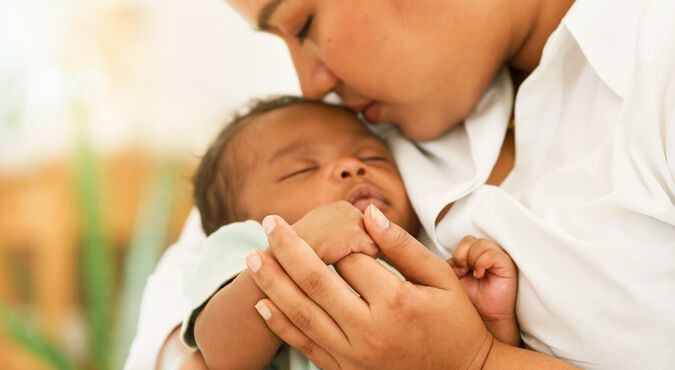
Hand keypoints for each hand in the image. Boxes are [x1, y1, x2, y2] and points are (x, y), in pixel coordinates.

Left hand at [246, 204, 494, 369]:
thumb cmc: (454, 323)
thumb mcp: (442, 279)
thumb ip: (403, 246)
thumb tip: (368, 213)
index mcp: (396, 302)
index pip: (352, 260)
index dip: (341, 239)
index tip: (335, 225)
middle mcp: (369, 329)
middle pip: (316, 282)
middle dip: (288, 249)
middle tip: (269, 223)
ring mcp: (354, 354)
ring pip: (303, 313)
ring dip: (273, 283)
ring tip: (252, 258)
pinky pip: (306, 345)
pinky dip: (281, 325)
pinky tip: (262, 303)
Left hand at [449, 236, 516, 321]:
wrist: (485, 320)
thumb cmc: (470, 303)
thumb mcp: (451, 280)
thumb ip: (446, 266)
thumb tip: (434, 257)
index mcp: (472, 257)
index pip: (462, 242)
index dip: (455, 256)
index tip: (456, 273)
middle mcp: (484, 255)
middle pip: (468, 240)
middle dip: (461, 257)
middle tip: (463, 273)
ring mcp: (496, 258)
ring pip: (480, 244)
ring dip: (472, 260)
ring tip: (474, 275)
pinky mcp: (506, 264)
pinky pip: (491, 253)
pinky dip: (482, 263)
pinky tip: (479, 275)